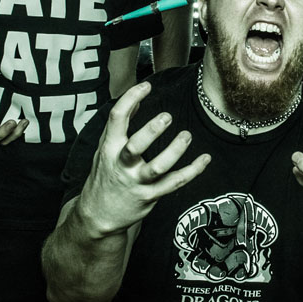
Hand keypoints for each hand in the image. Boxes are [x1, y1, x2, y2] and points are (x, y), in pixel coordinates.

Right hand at [80, 81, 210, 235]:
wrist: (98, 215)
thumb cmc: (105, 174)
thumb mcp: (105, 148)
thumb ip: (120, 124)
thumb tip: (136, 99)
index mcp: (109, 148)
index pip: (116, 119)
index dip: (130, 99)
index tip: (146, 86)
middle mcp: (122, 165)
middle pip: (135, 147)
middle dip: (151, 131)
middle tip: (167, 117)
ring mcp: (136, 182)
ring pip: (158, 167)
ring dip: (175, 151)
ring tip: (187, 136)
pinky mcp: (150, 196)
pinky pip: (174, 183)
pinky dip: (192, 171)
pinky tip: (204, 159)